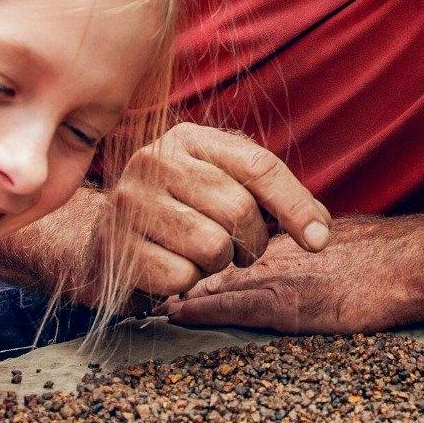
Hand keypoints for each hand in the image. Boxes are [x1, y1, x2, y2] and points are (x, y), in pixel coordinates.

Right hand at [101, 124, 331, 299]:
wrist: (103, 242)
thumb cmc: (179, 214)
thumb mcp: (220, 186)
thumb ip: (269, 196)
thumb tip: (320, 232)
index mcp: (188, 139)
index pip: (257, 166)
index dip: (295, 204)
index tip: (318, 240)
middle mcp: (153, 160)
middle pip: (238, 209)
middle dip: (249, 242)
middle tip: (234, 248)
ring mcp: (129, 202)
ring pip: (213, 246)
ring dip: (216, 264)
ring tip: (197, 255)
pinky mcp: (114, 246)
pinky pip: (181, 278)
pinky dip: (186, 283)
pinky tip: (169, 268)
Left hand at [158, 216, 423, 334]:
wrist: (412, 264)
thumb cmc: (386, 255)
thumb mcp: (339, 239)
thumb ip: (309, 243)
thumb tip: (299, 249)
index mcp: (286, 237)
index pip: (233, 238)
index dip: (203, 247)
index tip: (174, 250)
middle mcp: (274, 251)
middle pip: (213, 257)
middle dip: (181, 264)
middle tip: (145, 272)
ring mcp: (277, 277)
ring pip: (214, 280)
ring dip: (181, 288)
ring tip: (147, 296)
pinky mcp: (285, 305)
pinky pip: (231, 307)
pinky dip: (200, 310)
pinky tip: (176, 313)